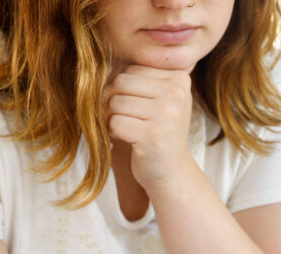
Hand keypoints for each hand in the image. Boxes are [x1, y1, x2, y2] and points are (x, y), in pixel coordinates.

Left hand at [103, 65, 196, 195]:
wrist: (172, 172)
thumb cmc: (158, 132)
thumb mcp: (159, 97)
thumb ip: (141, 75)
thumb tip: (101, 53)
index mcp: (179, 78)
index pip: (131, 70)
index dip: (123, 89)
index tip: (137, 107)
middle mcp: (177, 94)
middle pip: (120, 82)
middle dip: (113, 102)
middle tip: (126, 119)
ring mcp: (167, 114)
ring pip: (114, 102)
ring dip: (112, 118)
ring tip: (129, 129)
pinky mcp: (153, 135)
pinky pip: (114, 123)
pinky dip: (114, 134)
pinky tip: (130, 141)